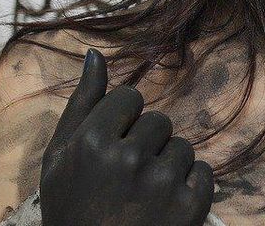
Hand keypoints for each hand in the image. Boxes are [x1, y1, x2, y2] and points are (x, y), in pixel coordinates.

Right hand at [39, 48, 214, 225]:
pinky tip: (164, 207)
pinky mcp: (190, 207)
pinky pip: (204, 172)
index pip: (131, 97)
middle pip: (159, 121)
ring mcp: (162, 183)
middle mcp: (128, 158)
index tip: (114, 145)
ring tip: (143, 196)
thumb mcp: (60, 159)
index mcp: (92, 142)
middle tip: (126, 178)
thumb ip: (81, 104)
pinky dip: (190, 188)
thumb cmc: (72, 211)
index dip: (124, 121)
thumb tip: (94, 54)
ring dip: (169, 166)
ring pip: (183, 146)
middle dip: (147, 144)